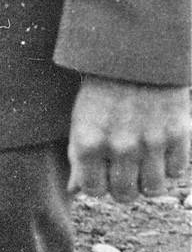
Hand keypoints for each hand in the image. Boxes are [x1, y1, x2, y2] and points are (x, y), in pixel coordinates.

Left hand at [68, 75, 190, 201]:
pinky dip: (169, 165)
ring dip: (147, 180)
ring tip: (143, 161)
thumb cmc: (101, 89)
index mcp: (88, 143)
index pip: (93, 191)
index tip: (100, 173)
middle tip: (123, 170)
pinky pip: (176, 172)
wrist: (136, 56)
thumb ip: (78, 158)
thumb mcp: (80, 120)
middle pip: (124, 195)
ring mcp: (151, 144)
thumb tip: (74, 190)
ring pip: (152, 189)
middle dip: (123, 186)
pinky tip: (160, 147)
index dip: (98, 184)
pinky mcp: (179, 136)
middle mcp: (120, 148)